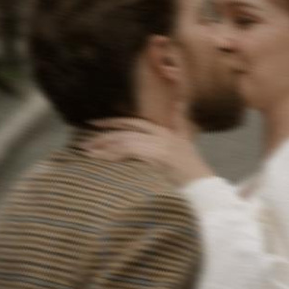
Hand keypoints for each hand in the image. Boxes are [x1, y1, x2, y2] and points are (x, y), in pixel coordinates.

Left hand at [84, 115, 207, 186]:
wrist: (204, 188)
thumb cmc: (192, 171)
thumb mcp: (186, 141)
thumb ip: (179, 121)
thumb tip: (180, 100)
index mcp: (164, 131)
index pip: (133, 122)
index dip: (113, 122)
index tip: (94, 124)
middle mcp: (161, 135)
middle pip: (126, 130)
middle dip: (103, 135)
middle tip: (84, 141)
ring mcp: (160, 145)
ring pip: (126, 140)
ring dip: (104, 146)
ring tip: (87, 152)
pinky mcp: (159, 156)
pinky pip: (130, 152)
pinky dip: (113, 154)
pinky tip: (101, 158)